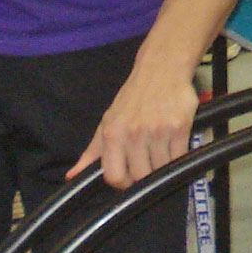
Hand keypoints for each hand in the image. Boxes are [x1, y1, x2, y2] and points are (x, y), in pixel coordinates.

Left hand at [69, 63, 199, 188]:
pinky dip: (178, 157)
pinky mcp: (179, 128)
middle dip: (145, 176)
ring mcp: (157, 131)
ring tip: (162, 152)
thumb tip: (72, 176)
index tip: (130, 178)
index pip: (114, 176)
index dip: (123, 183)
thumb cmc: (133, 98)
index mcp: (112, 134)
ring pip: (161, 169)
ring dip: (163, 166)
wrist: (162, 69)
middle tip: (149, 164)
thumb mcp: (107, 122)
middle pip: (140, 177)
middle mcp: (133, 134)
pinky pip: (179, 158)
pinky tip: (174, 146)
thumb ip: (92, 152)